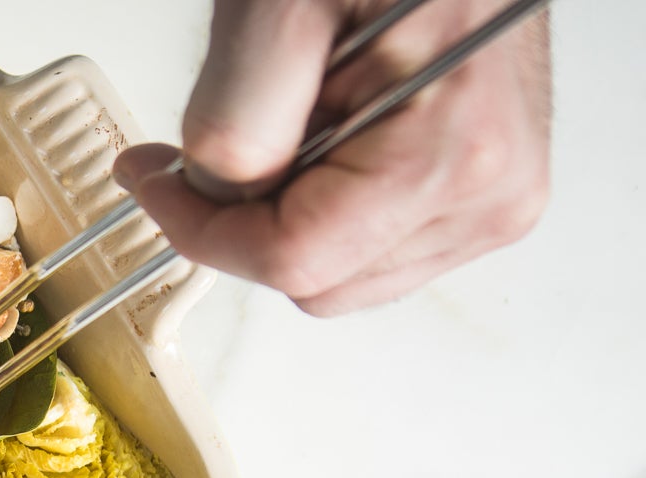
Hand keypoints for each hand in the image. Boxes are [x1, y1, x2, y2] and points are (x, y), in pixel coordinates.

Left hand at [112, 0, 550, 315]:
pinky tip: (333, 130)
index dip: (197, 225)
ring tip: (306, 111)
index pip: (291, 260)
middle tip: (240, 124)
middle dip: (250, 218)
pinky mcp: (478, 202)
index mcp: (454, 156)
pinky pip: (365, 249)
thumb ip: (236, 118)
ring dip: (288, 210)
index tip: (153, 180)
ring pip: (335, 275)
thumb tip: (210, 195)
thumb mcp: (281, 5)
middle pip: (312, 281)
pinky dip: (324, 205)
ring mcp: (491, 205)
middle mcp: (491, 196)